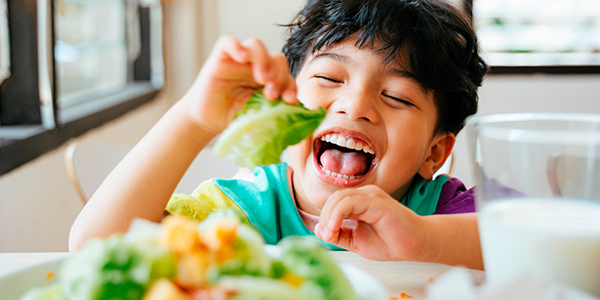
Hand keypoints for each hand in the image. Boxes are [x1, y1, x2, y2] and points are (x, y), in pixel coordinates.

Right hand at [182, 36, 296, 135]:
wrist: (206, 122)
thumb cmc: (233, 119)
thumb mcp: (259, 118)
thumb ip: (276, 114)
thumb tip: (299, 120)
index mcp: (270, 80)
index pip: (287, 75)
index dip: (291, 86)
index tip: (289, 100)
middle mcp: (256, 67)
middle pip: (277, 59)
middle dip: (280, 76)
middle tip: (272, 94)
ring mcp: (238, 61)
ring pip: (257, 46)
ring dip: (264, 60)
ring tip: (263, 79)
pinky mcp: (220, 59)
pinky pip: (228, 42)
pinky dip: (236, 46)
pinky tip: (241, 57)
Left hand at [315, 185, 426, 260]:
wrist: (416, 246)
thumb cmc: (390, 242)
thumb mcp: (356, 241)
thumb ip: (339, 235)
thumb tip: (318, 229)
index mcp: (360, 201)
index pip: (333, 202)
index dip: (324, 218)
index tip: (325, 237)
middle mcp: (365, 194)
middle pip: (334, 198)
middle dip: (325, 218)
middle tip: (326, 236)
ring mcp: (372, 195)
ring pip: (340, 197)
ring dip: (329, 217)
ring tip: (331, 233)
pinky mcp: (377, 202)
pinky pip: (350, 202)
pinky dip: (338, 214)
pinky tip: (336, 228)